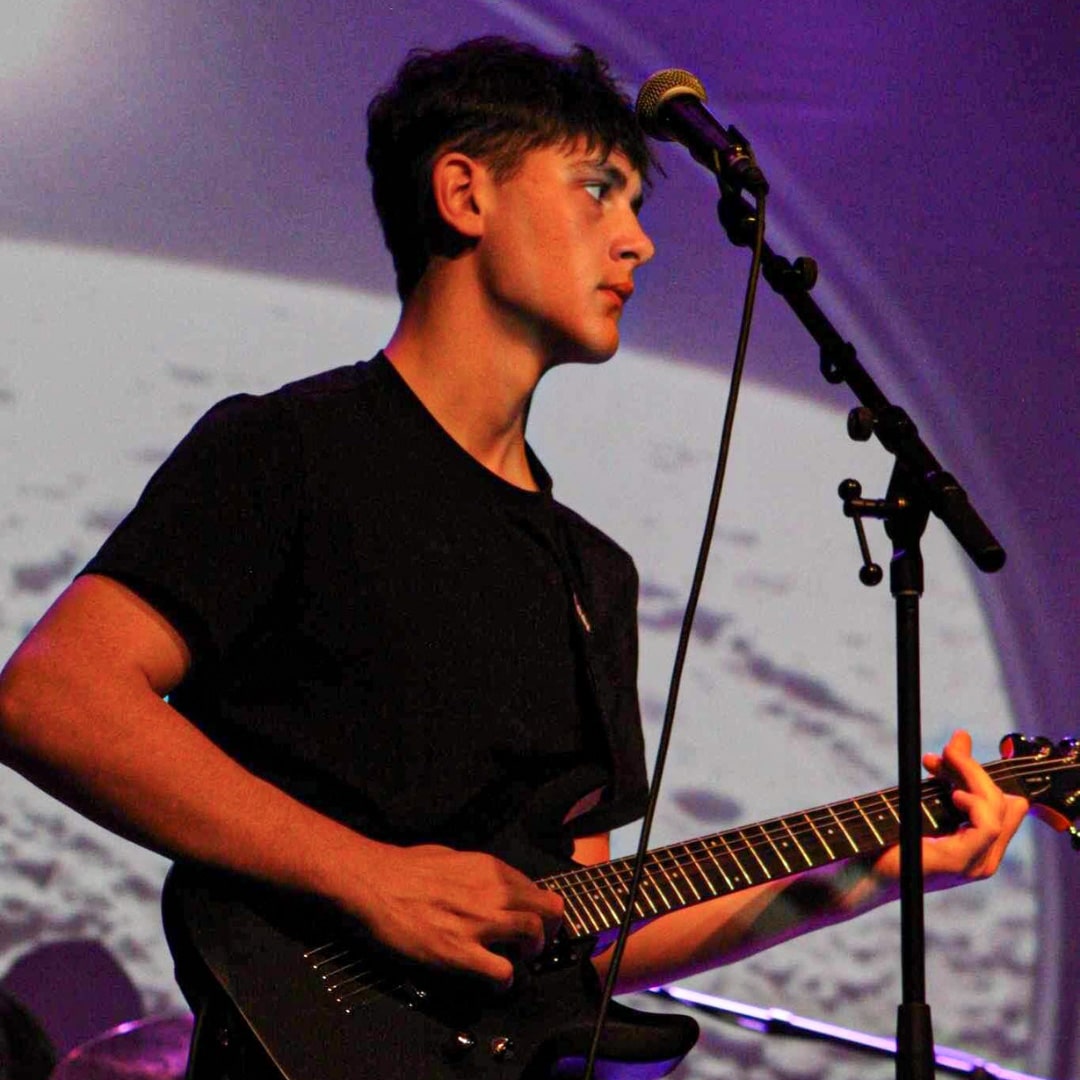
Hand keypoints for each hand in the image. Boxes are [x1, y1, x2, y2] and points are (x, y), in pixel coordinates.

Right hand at [335, 842, 563, 987]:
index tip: (532, 922)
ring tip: (517, 961)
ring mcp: (479, 923)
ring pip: (533, 936)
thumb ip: (478, 874)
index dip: (539, 910)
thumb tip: (487, 886)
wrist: (375, 884)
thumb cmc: (406, 867)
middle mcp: (494, 892)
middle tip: (534, 945)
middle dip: (549, 930)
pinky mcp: (460, 953)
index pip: (537, 890)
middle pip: (549, 910)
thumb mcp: (452, 857)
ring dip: (532, 953)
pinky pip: (503, 972)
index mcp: (491, 869)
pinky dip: (505, 981)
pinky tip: (493, 981)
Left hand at [873, 729, 1028, 889]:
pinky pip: (987, 826)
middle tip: (943, 752)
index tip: (951, 753)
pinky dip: (974, 802)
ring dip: (972, 775)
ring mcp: (976, 864)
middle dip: (974, 769)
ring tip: (940, 763)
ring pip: (999, 808)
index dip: (982, 773)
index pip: (1008, 803)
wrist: (860, 869)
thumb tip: (963, 736)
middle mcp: (985, 858)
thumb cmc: (888, 836)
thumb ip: (948, 773)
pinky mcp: (960, 863)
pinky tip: (953, 794)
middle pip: (1005, 801)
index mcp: (981, 846)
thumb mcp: (924, 797)